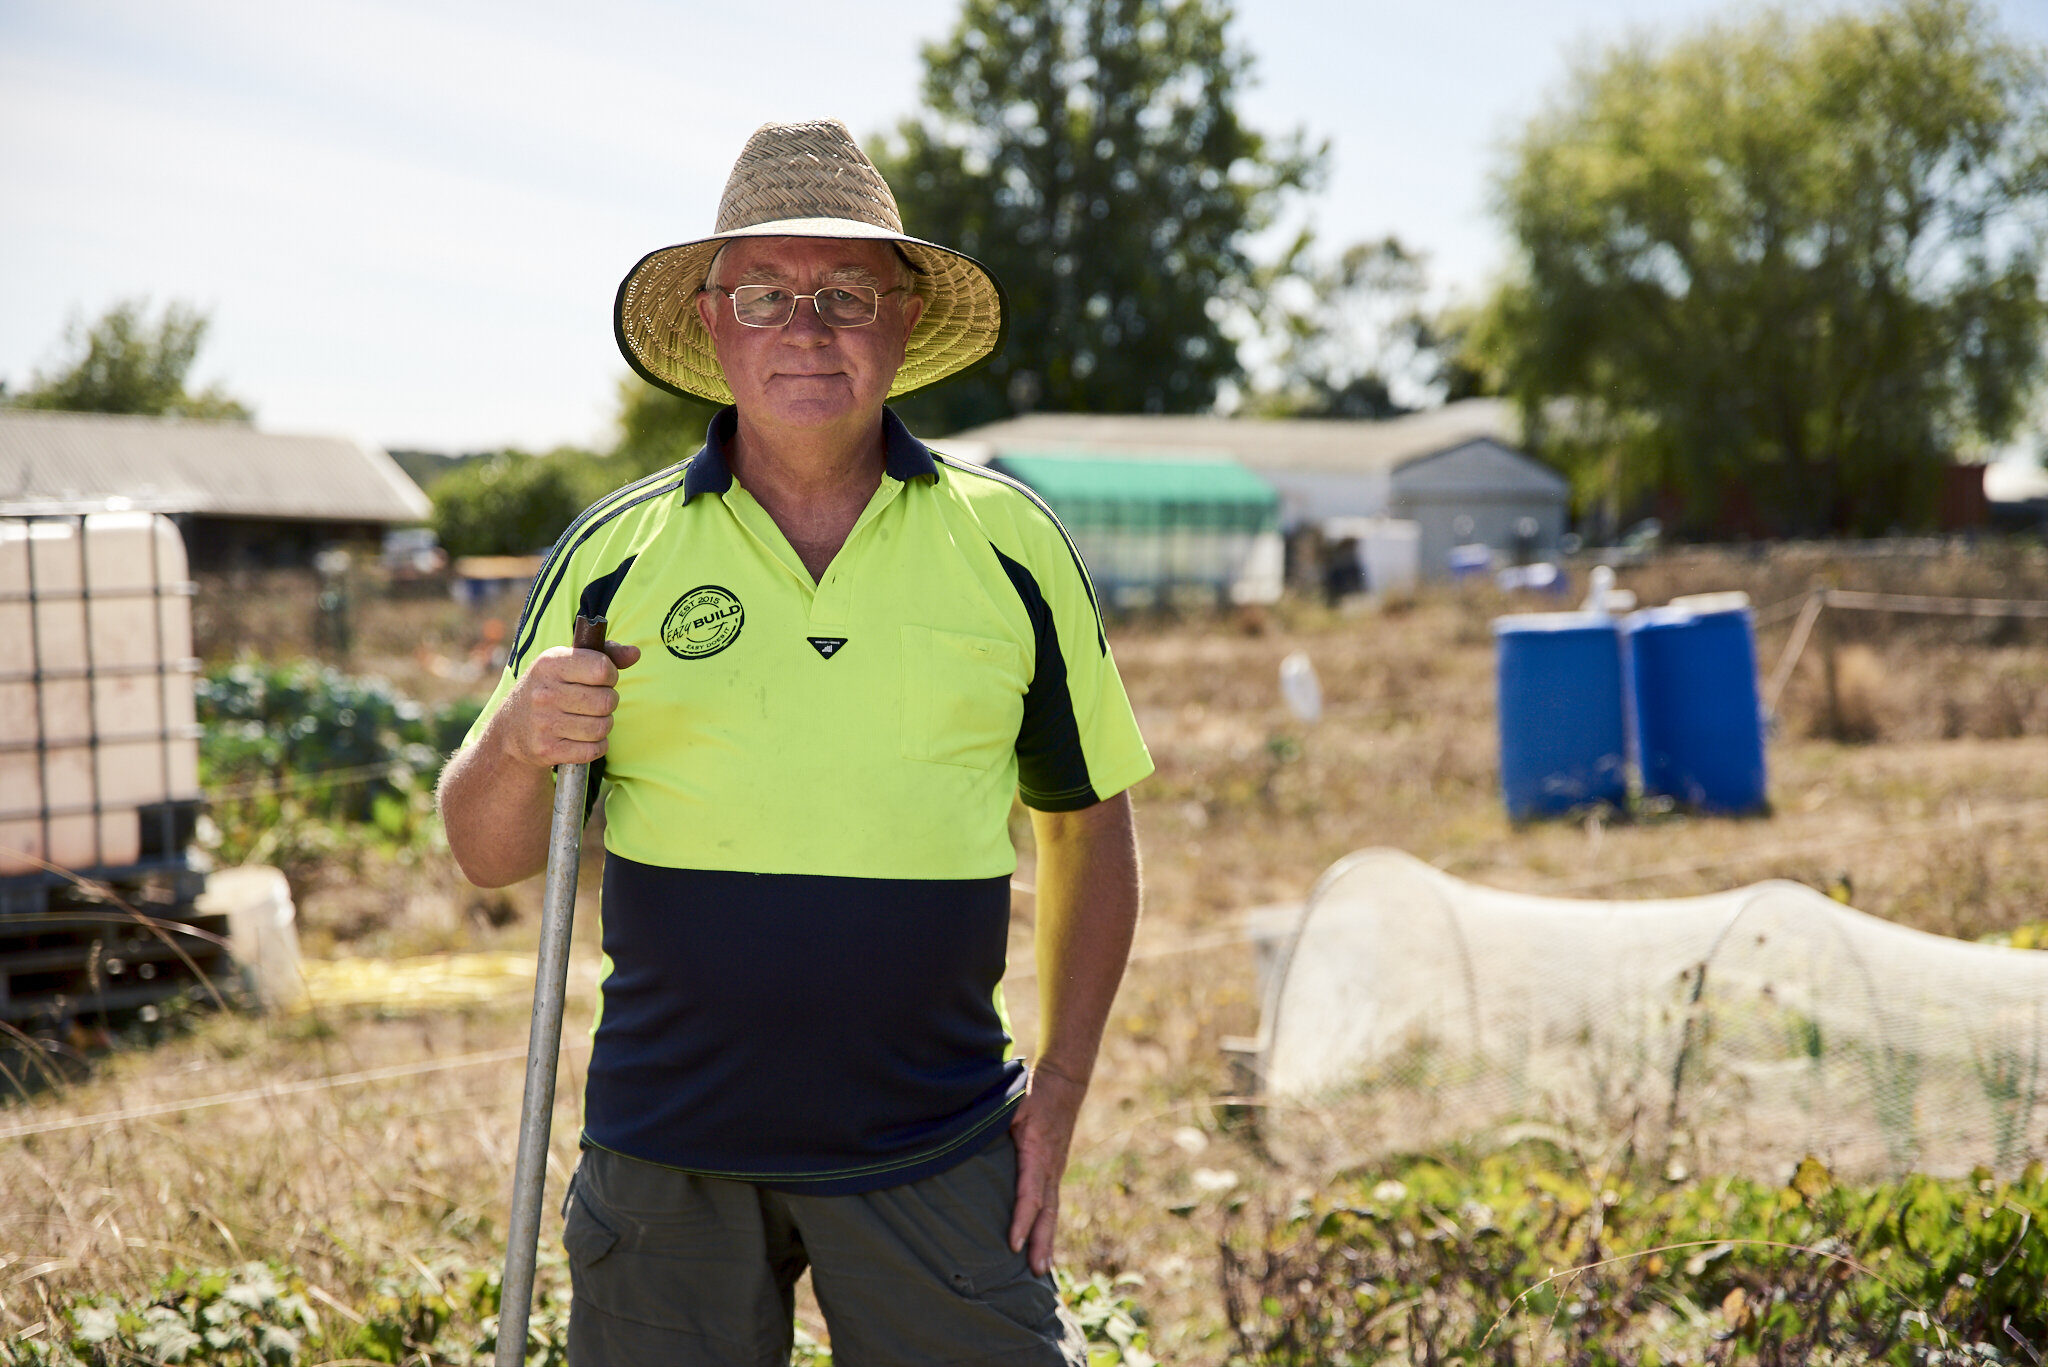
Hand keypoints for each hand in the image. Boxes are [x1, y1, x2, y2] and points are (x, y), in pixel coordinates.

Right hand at [494, 641, 640, 768]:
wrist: (512, 728)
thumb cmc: (551, 688)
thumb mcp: (568, 662)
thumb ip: (605, 654)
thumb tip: (635, 653)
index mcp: (550, 664)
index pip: (601, 668)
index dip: (610, 674)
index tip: (602, 678)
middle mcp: (545, 693)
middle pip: (606, 701)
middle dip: (609, 701)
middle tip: (595, 701)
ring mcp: (544, 723)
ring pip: (602, 727)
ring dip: (603, 724)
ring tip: (589, 718)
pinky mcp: (547, 750)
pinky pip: (594, 750)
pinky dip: (597, 745)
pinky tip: (585, 737)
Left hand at [1008, 1062, 1087, 1276]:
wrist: (1064, 1086)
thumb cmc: (1032, 1094)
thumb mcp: (1011, 1102)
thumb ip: (993, 1119)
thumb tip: (962, 1133)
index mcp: (1037, 1153)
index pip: (1030, 1194)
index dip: (1022, 1220)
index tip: (1014, 1244)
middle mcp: (1050, 1167)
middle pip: (1047, 1212)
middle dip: (1041, 1242)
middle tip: (1036, 1271)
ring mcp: (1055, 1171)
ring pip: (1052, 1212)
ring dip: (1047, 1241)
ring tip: (1041, 1270)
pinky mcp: (1053, 1172)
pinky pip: (1051, 1204)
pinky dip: (1047, 1227)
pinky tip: (1042, 1247)